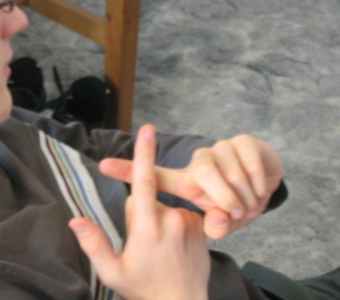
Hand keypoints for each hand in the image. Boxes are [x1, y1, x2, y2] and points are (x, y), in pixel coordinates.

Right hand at [69, 125, 209, 299]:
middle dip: (138, 213)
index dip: (144, 155)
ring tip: (159, 249)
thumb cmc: (143, 290)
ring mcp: (188, 222)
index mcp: (147, 228)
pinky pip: (179, 214)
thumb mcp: (112, 272)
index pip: (144, 183)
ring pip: (162, 206)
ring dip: (156, 219)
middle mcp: (170, 219)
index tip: (148, 129)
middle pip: (145, 198)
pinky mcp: (200, 226)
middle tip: (140, 244)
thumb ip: (93, 244)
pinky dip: (172, 224)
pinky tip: (173, 247)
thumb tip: (74, 220)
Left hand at [101, 132, 283, 238]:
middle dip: (224, 198)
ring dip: (247, 195)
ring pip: (231, 173)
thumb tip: (216, 218)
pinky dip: (261, 181)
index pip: (151, 177)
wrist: (266, 189)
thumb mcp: (220, 225)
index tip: (103, 165)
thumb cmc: (236, 208)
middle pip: (202, 176)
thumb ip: (215, 227)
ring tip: (251, 204)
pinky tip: (262, 187)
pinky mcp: (242, 141)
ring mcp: (219, 150)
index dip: (127, 171)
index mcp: (185, 184)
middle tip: (239, 212)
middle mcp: (197, 163)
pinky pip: (251, 162)